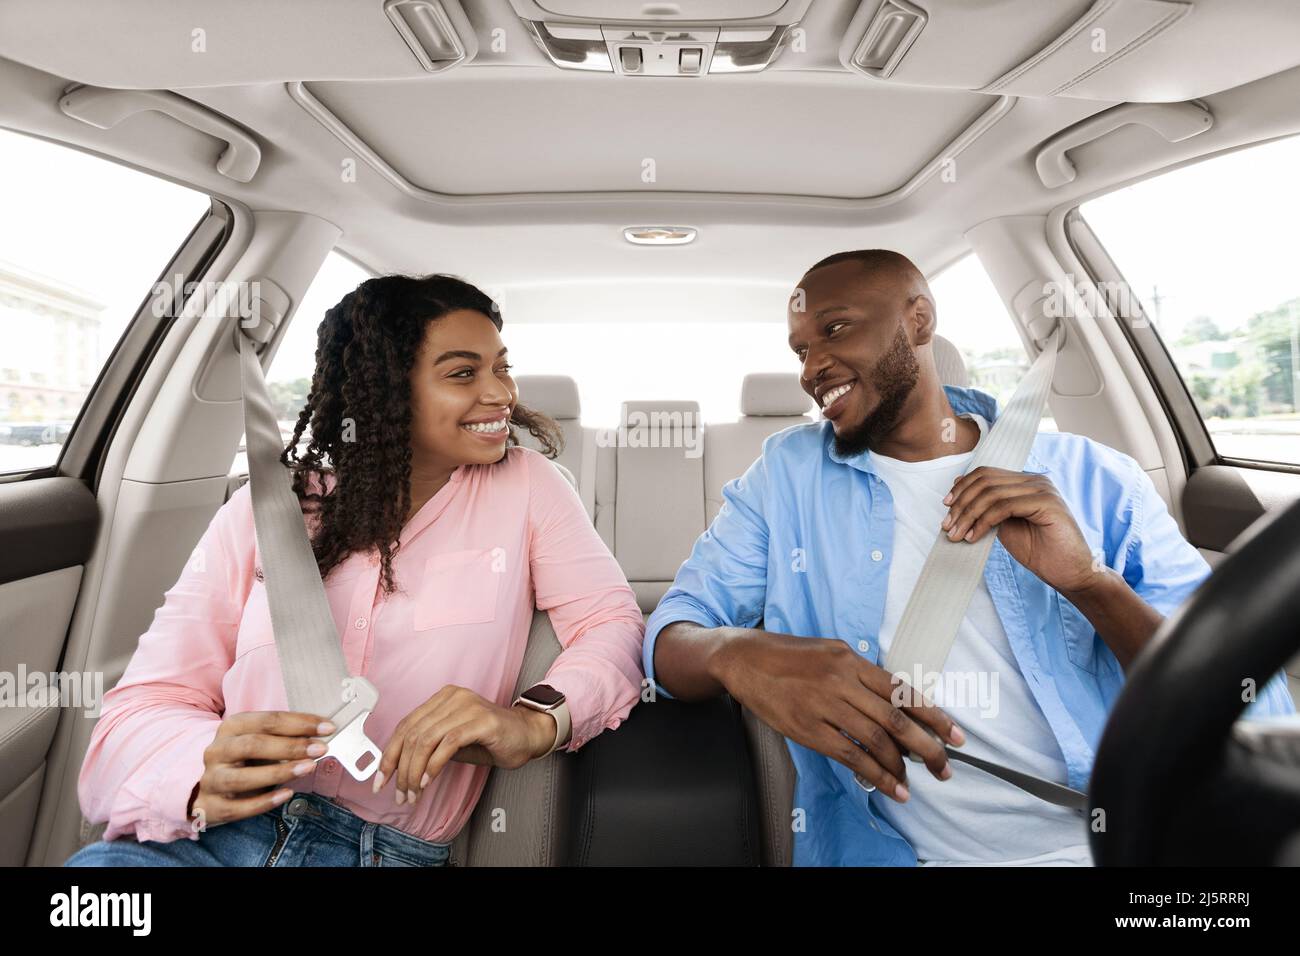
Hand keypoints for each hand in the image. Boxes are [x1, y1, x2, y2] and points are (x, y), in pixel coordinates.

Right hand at [189, 711, 334, 831]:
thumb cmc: (243, 758)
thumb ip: (284, 736)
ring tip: (309, 768)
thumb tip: (322, 733)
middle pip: (253, 745)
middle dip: (290, 746)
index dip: (299, 722)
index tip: (327, 727)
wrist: (204, 786)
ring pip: (242, 778)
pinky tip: (287, 795)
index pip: (267, 720)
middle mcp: (217, 751)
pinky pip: (236, 807)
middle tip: (321, 749)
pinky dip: (263, 802)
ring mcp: (211, 779)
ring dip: (279, 772)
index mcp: (231, 727)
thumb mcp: (258, 740)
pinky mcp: (210, 807)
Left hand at [373, 685, 556, 805]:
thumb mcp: (453, 742)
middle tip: (400, 793)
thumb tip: (399, 766)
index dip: (389, 754)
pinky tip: (428, 781)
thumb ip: (429, 746)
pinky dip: (433, 765)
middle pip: (412, 733)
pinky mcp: (481, 720)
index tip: (381, 779)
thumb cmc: (491, 739)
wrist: (528, 735)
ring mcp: (467, 706)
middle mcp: (452, 697)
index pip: (405, 725)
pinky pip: (448, 743)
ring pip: (426, 739)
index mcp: (442, 698)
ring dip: (414, 771)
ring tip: (413, 792)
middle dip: (400, 768)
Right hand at [713, 630, 964, 801]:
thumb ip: (859, 674)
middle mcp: (842, 680)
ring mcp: (824, 704)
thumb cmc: (787, 656)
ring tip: (914, 781)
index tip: (954, 734)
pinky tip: (889, 785)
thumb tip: (891, 701)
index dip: (933, 715)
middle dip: (927, 746)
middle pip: (895, 719)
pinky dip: (874, 773)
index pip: (902, 690)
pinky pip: (849, 755)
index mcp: (851, 659)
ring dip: (901, 765)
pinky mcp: (807, 727)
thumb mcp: (829, 652)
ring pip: (876, 739)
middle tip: (945, 766)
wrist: (743, 658)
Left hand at [942, 467, 1097, 594]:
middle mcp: (1036, 480)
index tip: (946, 506)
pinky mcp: (1047, 504)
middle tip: (947, 525)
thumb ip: (988, 510)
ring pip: (992, 493)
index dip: (963, 487)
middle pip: (986, 481)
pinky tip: (973, 536)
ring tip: (956, 534)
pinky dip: (983, 522)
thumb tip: (959, 500)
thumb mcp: (1006, 526)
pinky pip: (1004, 507)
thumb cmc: (1041, 552)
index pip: (986, 474)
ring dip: (968, 515)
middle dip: (961, 503)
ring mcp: (1043, 490)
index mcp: (1027, 482)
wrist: (1071, 573)